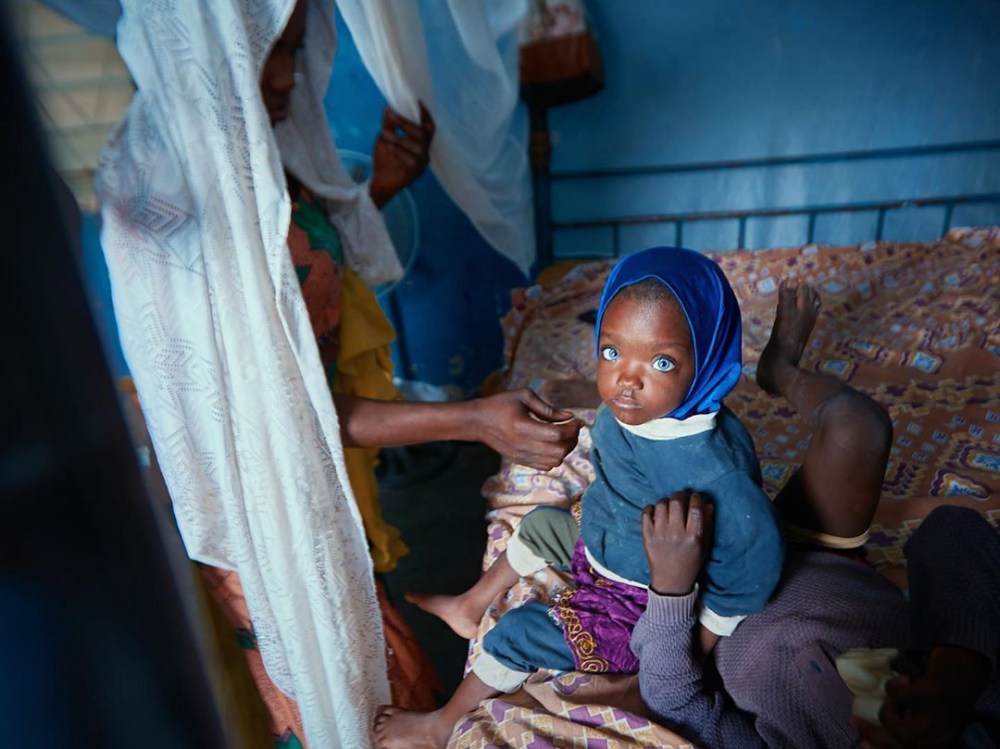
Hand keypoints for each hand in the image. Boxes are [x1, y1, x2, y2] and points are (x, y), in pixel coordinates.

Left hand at [369, 103, 435, 207]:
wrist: (380, 181)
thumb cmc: (385, 158)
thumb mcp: (385, 137)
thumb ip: (389, 124)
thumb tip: (389, 108)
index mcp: (420, 141)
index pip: (428, 126)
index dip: (425, 114)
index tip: (416, 101)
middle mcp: (424, 151)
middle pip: (424, 133)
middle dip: (407, 123)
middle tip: (392, 116)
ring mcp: (422, 163)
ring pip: (418, 146)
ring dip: (399, 138)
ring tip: (384, 134)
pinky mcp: (415, 173)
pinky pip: (412, 160)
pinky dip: (398, 151)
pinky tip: (388, 147)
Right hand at [469, 389, 581, 470]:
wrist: (478, 421)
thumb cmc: (501, 404)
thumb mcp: (524, 396)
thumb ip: (548, 408)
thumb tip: (569, 416)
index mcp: (522, 426)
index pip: (556, 434)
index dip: (572, 427)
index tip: (577, 419)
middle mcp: (522, 445)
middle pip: (559, 451)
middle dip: (572, 439)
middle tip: (573, 427)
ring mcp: (521, 455)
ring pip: (555, 461)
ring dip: (565, 449)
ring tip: (564, 435)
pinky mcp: (520, 461)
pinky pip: (546, 466)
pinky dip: (555, 457)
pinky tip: (553, 444)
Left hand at [642, 491, 713, 596]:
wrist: (672, 580)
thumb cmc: (691, 561)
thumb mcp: (704, 544)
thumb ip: (707, 523)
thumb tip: (707, 503)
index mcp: (693, 537)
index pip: (695, 509)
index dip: (696, 498)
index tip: (696, 497)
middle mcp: (676, 534)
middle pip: (676, 502)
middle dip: (680, 495)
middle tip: (682, 498)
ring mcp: (659, 534)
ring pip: (661, 505)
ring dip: (666, 501)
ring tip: (670, 506)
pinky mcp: (647, 536)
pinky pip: (646, 513)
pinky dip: (651, 508)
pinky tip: (657, 513)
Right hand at [852, 646, 989, 747]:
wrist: (967, 659)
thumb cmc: (942, 683)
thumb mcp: (927, 708)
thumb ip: (910, 717)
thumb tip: (876, 723)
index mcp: (939, 735)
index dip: (881, 747)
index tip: (861, 742)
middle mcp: (942, 731)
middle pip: (904, 745)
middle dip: (875, 735)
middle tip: (856, 721)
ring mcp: (940, 714)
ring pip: (905, 732)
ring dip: (888, 714)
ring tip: (893, 695)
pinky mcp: (936, 693)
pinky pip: (905, 698)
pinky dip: (896, 688)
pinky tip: (905, 678)